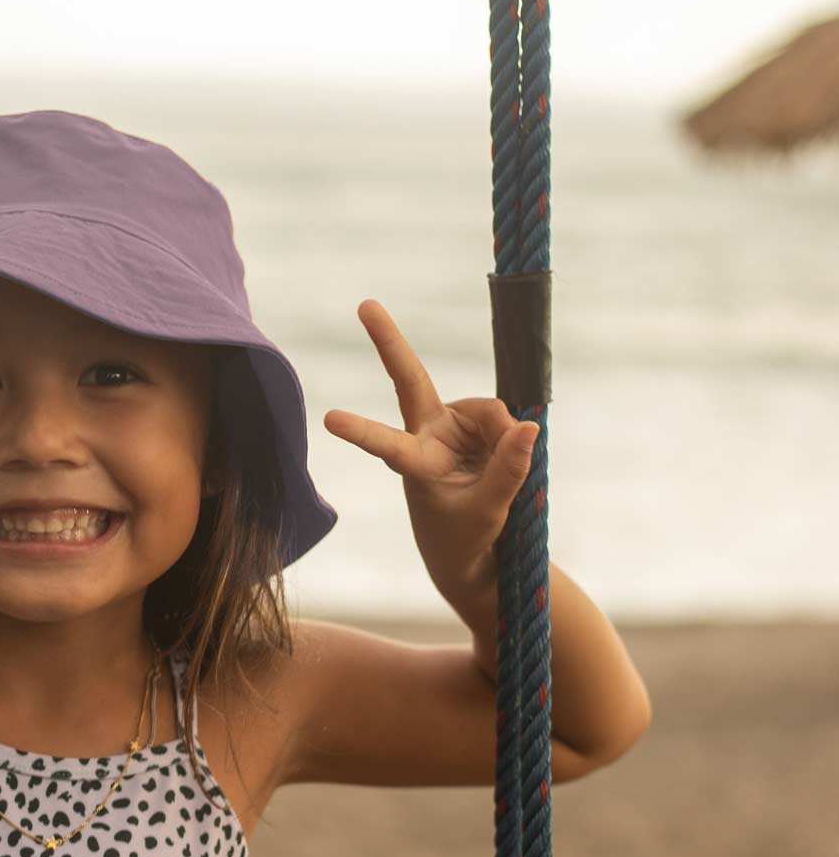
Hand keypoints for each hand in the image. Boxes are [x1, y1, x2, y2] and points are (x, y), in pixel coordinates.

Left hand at [322, 299, 538, 595]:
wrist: (474, 552)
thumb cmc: (465, 538)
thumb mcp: (488, 510)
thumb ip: (507, 470)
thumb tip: (529, 426)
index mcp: (414, 464)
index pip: (385, 443)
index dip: (361, 430)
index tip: (327, 419)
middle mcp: (428, 436)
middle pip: (411, 380)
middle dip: (388, 342)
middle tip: (365, 305)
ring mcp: (452, 426)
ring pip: (492, 412)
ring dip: (507, 438)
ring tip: (504, 475)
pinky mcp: (478, 425)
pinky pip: (507, 419)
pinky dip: (515, 438)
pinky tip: (512, 457)